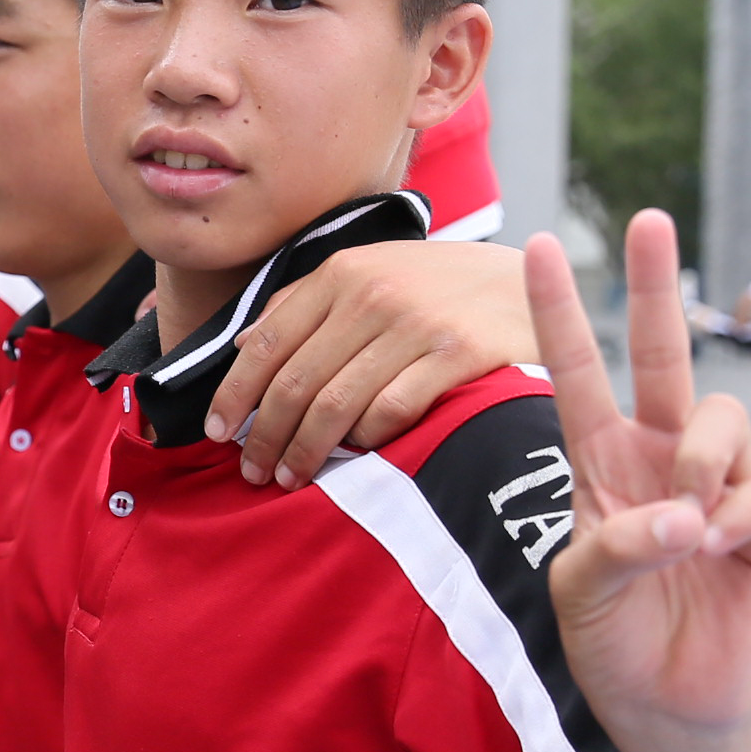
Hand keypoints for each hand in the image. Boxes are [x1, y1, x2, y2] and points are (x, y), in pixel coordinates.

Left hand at [206, 238, 536, 485]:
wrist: (532, 284)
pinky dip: (366, 440)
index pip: (268, 341)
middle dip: (266, 435)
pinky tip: (354, 457)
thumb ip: (309, 304)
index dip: (236, 392)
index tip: (218, 431)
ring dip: (306, 451)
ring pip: (336, 404)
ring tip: (291, 478)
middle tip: (253, 472)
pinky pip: (391, 411)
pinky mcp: (458, 354)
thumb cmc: (440, 289)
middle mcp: (374, 293)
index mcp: (343, 273)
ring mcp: (417, 324)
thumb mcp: (373, 274)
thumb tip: (244, 343)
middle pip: (296, 381)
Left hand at [525, 211, 750, 747]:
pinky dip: (728, 524)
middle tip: (650, 218)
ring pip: (717, 422)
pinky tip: (711, 556)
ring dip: (696, 466)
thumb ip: (615, 547)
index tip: (535, 245)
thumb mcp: (581, 591)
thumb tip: (686, 514)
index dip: (558, 311)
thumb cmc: (613, 641)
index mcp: (604, 462)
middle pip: (665, 354)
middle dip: (656, 284)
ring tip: (682, 527)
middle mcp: (665, 459)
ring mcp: (723, 487)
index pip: (580, 372)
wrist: (670, 709)